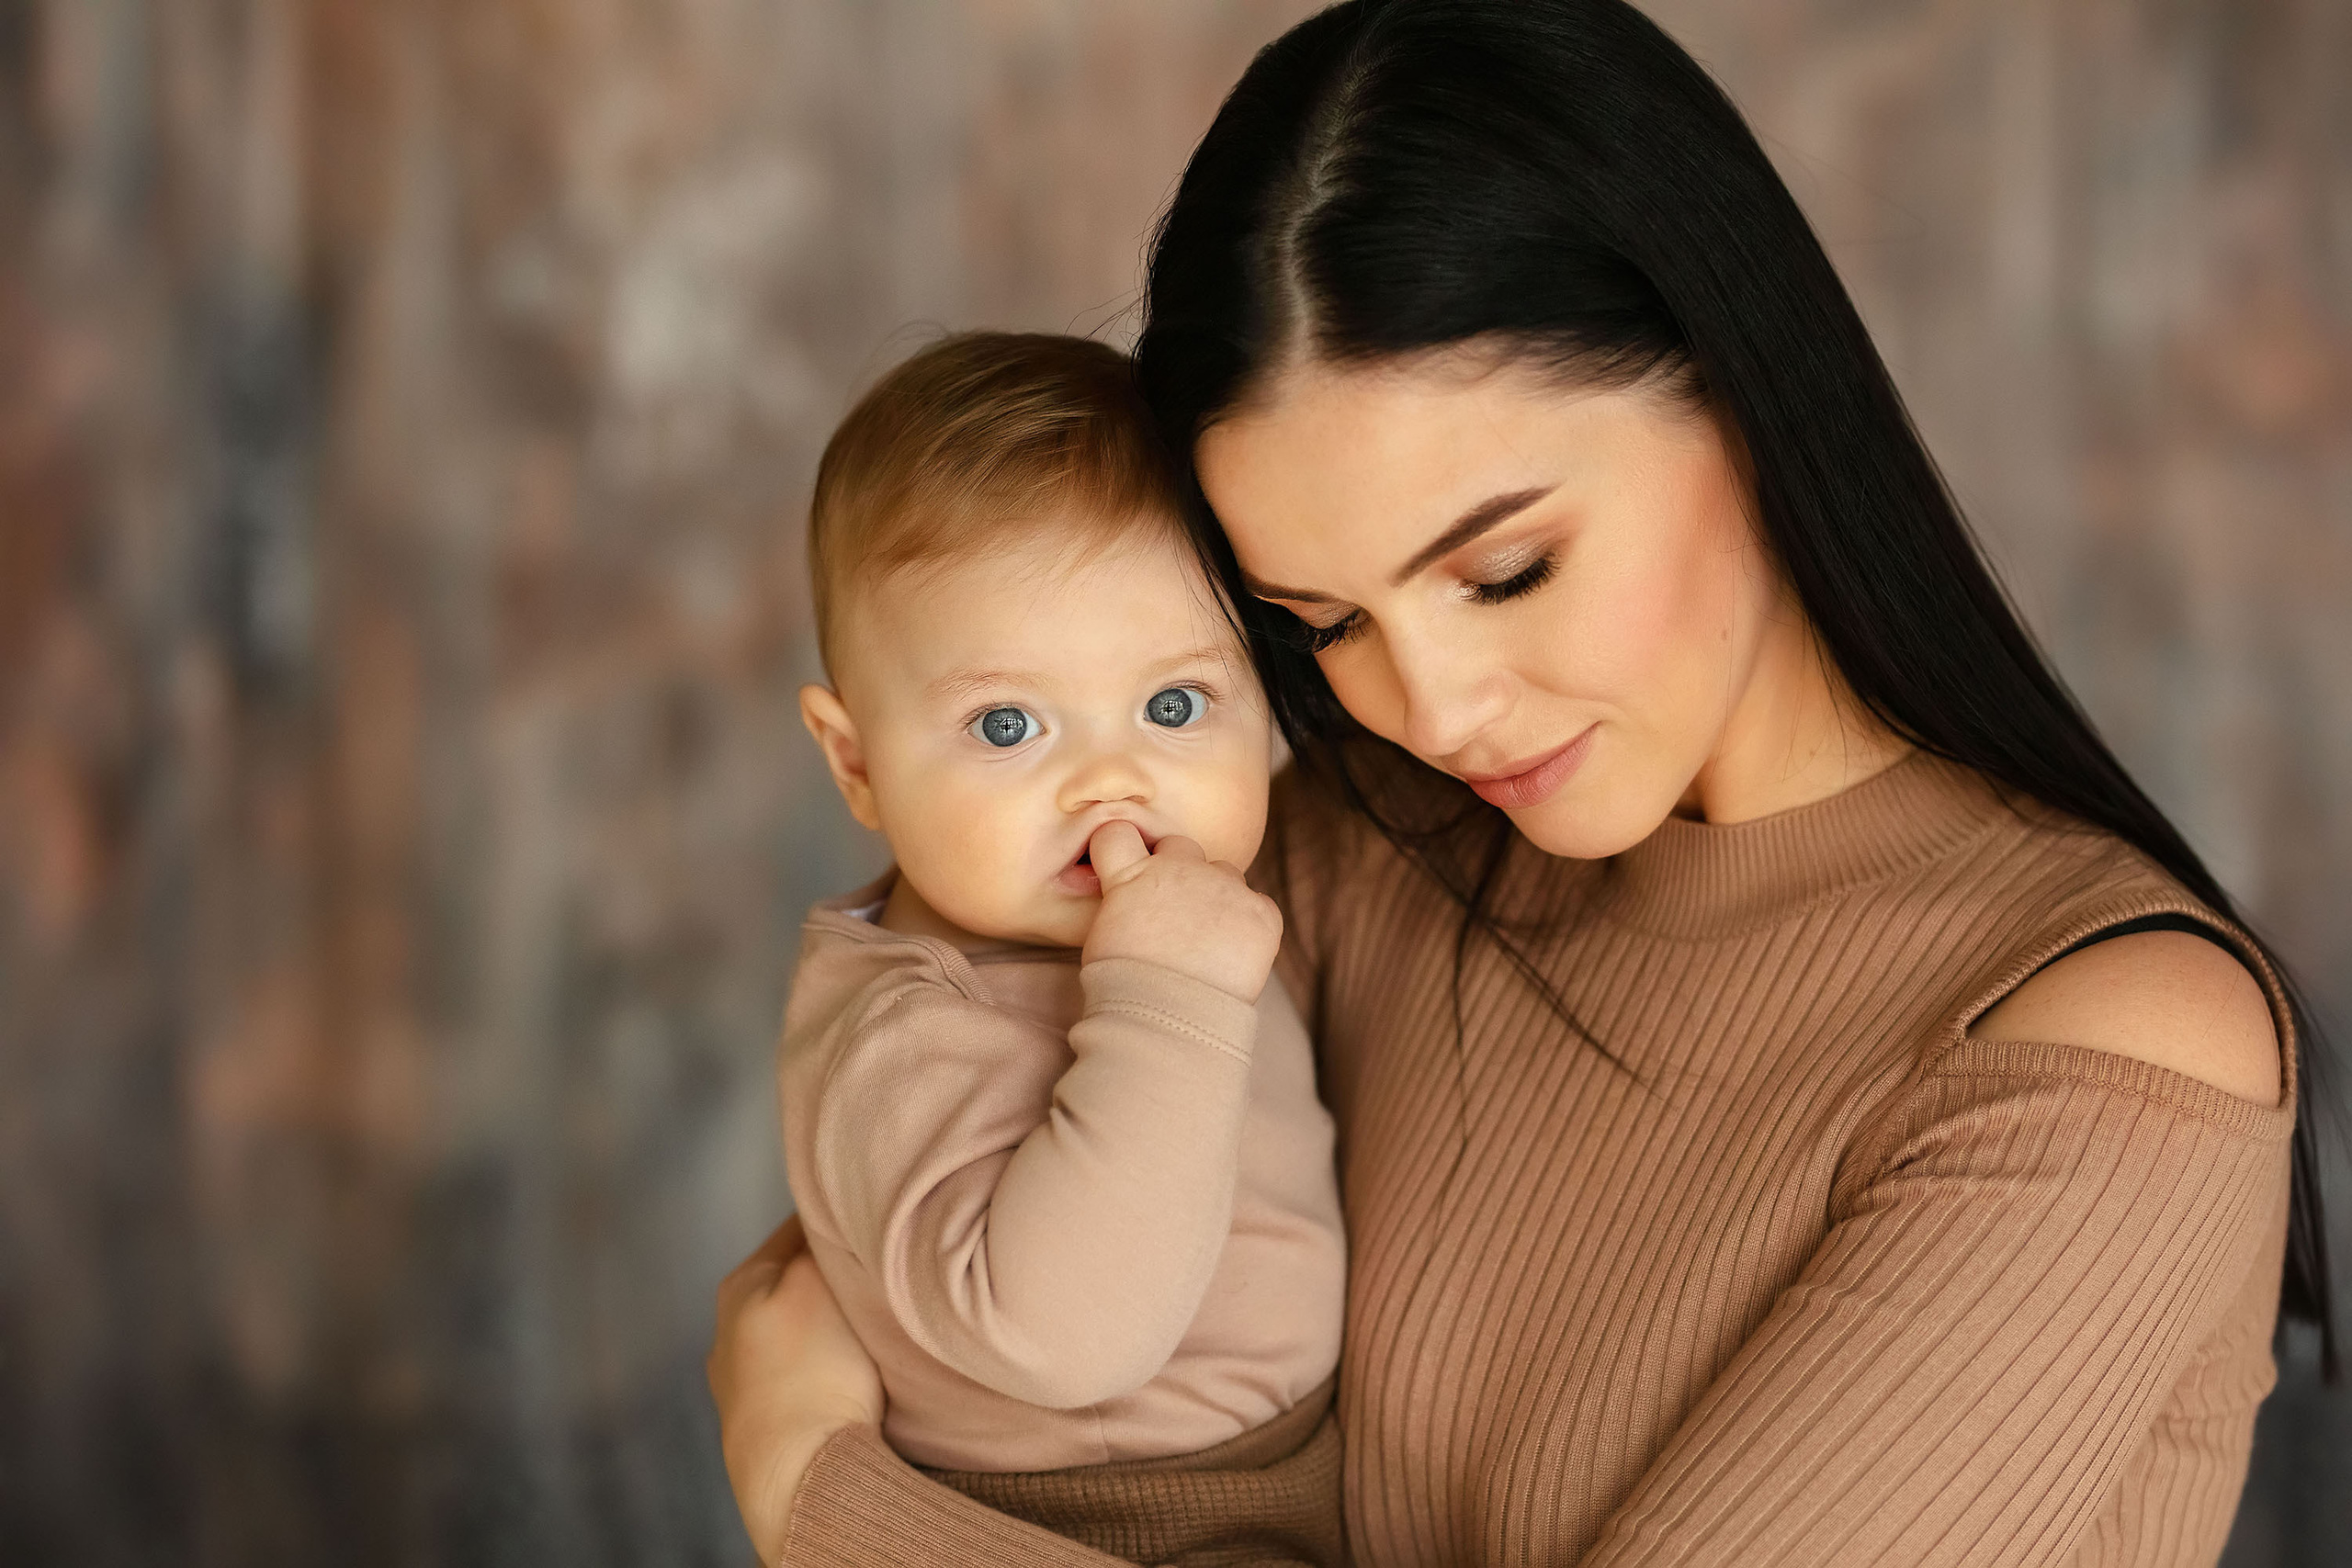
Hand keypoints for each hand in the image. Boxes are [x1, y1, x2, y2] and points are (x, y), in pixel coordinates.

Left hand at [707, 1216, 884, 1563]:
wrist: (799, 1474)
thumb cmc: (812, 1370)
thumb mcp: (816, 1280)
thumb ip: (818, 1241)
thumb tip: (825, 1215)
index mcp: (741, 1285)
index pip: (796, 1226)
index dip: (840, 1218)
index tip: (877, 1215)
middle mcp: (729, 1331)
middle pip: (793, 1281)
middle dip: (833, 1275)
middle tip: (881, 1271)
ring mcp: (742, 1383)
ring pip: (796, 1330)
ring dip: (829, 1324)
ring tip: (871, 1326)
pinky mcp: (763, 1424)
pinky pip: (801, 1373)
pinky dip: (824, 1365)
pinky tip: (851, 1373)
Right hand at [1081, 821, 1282, 1001]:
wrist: (1171, 1022)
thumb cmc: (1127, 989)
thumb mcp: (1106, 935)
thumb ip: (1123, 901)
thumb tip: (1132, 895)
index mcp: (1133, 876)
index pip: (1117, 832)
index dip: (1122, 847)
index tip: (1128, 866)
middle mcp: (1180, 870)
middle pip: (1180, 846)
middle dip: (1178, 870)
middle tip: (1175, 914)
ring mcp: (1224, 888)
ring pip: (1225, 872)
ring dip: (1217, 896)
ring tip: (1206, 943)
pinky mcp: (1261, 914)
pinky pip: (1259, 905)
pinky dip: (1249, 925)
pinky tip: (1232, 957)